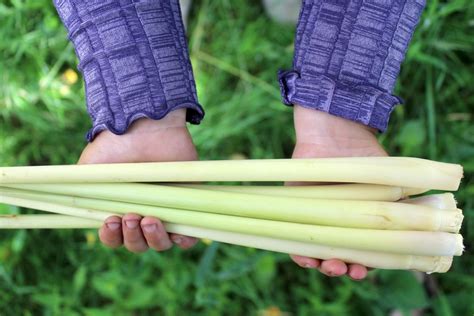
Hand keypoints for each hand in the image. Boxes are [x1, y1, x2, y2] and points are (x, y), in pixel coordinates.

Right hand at [78, 109, 198, 251]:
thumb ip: (78, 191)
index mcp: (120, 208)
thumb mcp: (89, 168)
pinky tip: (176, 233)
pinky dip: (185, 240)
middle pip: (138, 245)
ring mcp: (167, 209)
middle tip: (131, 216)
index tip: (110, 221)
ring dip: (154, 239)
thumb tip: (64, 208)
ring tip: (149, 219)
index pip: (115, 237)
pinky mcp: (189, 203)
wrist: (147, 125)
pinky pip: (190, 234)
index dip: (112, 237)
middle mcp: (143, 212)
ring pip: (162, 243)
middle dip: (132, 238)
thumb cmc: (117, 145)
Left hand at [288, 105, 387, 279]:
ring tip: (332, 267)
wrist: (335, 126)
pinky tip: (307, 259)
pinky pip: (292, 234)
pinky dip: (298, 251)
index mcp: (358, 218)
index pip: (360, 250)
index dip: (364, 265)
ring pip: (316, 250)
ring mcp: (314, 214)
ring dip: (323, 265)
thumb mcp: (386, 181)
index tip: (367, 270)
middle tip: (352, 271)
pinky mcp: (292, 205)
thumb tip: (418, 229)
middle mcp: (335, 220)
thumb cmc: (364, 153)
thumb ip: (398, 204)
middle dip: (344, 269)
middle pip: (338, 254)